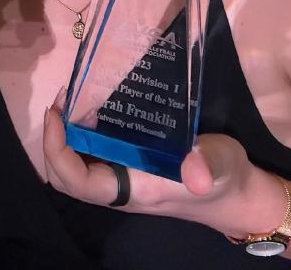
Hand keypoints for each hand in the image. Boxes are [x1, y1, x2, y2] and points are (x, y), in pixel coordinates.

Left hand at [42, 91, 285, 236]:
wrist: (237, 193)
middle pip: (66, 176)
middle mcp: (119, 187)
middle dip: (53, 141)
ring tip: (73, 97)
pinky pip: (93, 153)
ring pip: (76, 164)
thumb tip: (196, 173)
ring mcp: (121, 176)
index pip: (77, 182)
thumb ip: (207, 165)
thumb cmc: (225, 178)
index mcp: (133, 189)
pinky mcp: (128, 164)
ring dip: (66, 135)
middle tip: (61, 101)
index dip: (57, 151)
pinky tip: (93, 104)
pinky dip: (83, 131)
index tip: (56, 114)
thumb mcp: (220, 165)